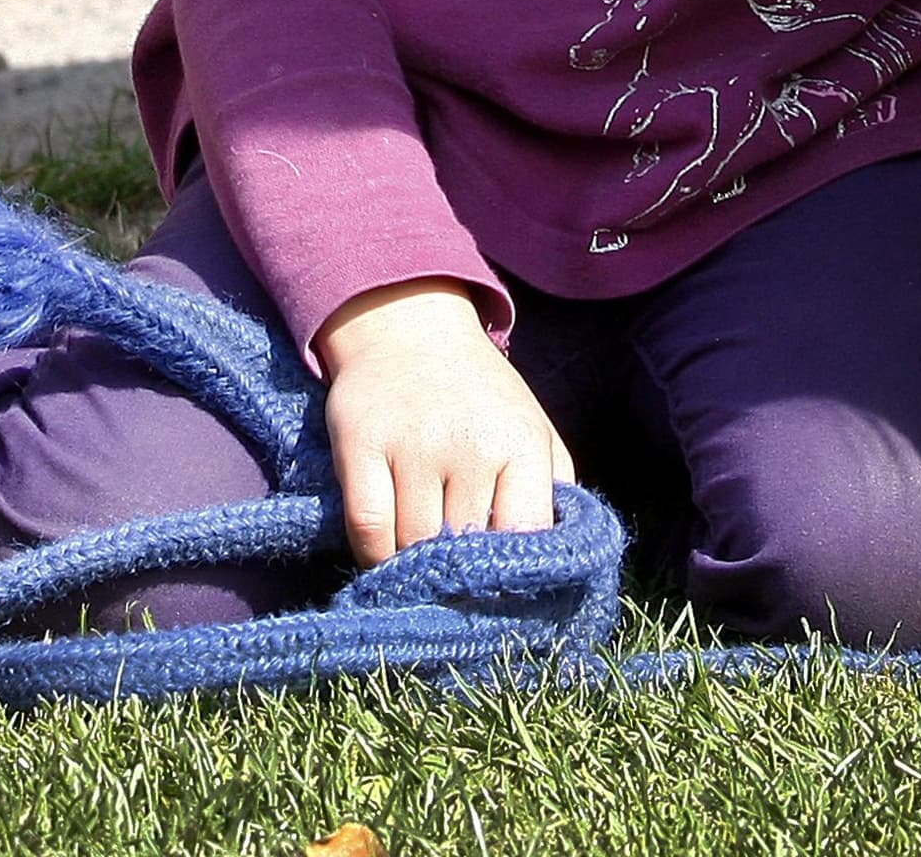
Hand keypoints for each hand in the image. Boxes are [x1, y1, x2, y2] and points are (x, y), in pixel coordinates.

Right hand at [310, 281, 574, 566]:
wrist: (409, 326)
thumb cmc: (481, 395)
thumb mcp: (534, 429)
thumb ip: (554, 492)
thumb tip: (559, 563)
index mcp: (522, 441)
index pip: (526, 534)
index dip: (514, 574)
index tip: (504, 594)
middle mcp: (469, 443)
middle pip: (465, 548)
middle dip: (464, 577)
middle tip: (459, 590)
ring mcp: (412, 444)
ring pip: (415, 546)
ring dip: (418, 571)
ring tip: (424, 571)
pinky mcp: (360, 445)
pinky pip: (368, 530)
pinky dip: (375, 559)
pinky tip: (387, 559)